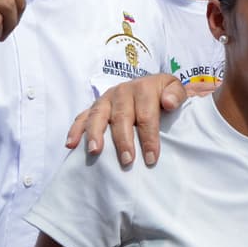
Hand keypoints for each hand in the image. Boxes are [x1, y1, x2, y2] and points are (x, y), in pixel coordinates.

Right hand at [65, 74, 186, 165]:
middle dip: (123, 140)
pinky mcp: (96, 106)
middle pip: (122, 117)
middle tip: (127, 161)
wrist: (154, 85)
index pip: (147, 115)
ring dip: (95, 134)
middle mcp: (122, 91)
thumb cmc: (166, 94)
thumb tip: (168, 102)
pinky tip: (71, 145)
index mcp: (144, 88)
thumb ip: (176, 94)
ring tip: (95, 151)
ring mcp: (106, 99)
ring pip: (98, 115)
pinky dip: (75, 130)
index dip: (149, 137)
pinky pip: (82, 117)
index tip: (151, 158)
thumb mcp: (176, 89)